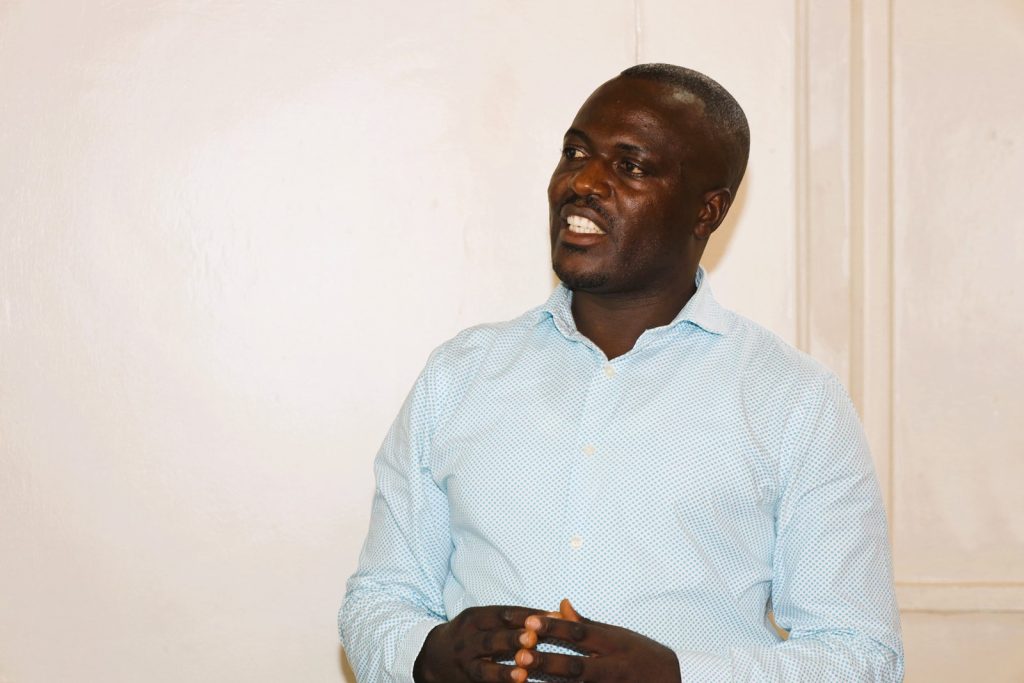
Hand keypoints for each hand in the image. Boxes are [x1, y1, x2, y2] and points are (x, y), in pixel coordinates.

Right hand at [412, 605, 543, 682]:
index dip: (527, 615)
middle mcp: (469, 639)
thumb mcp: (483, 619)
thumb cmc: (469, 634)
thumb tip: (556, 614)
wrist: (431, 657)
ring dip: (504, 671)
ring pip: (485, 668)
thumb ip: (514, 618)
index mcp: (476, 618)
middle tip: (532, 639)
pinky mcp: (466, 681)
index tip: (550, 616)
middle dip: (513, 639)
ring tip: (523, 673)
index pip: (504, 614)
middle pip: (493, 638)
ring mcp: (465, 663)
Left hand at [513, 608, 680, 682]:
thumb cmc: (640, 655)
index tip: (530, 621)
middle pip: (577, 667)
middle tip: (521, 656)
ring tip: (522, 678)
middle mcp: (613, 668)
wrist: (675, 682)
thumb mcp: (618, 635)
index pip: (581, 633)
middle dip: (549, 662)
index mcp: (614, 644)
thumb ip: (587, 624)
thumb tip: (559, 604)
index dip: (556, 627)